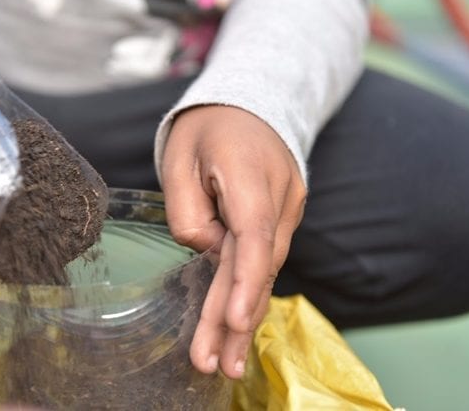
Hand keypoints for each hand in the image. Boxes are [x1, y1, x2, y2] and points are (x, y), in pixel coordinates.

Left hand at [161, 105, 305, 378]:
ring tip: (228, 362)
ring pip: (266, 268)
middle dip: (238, 318)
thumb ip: (189, 210)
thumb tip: (207, 251)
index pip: (253, 237)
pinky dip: (253, 291)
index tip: (237, 322)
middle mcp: (280, 198)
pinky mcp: (284, 217)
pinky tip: (240, 326)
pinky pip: (266, 259)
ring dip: (247, 314)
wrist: (251, 103)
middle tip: (219, 366)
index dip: (246, 282)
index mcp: (250, 176)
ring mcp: (288, 209)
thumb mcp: (180, 158)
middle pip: (259, 265)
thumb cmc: (208, 129)